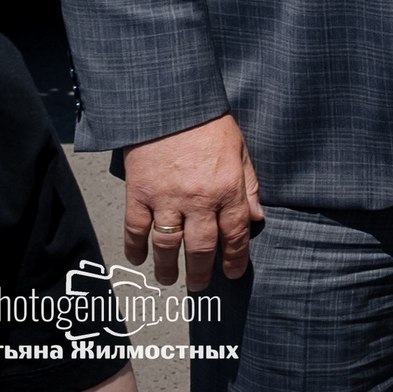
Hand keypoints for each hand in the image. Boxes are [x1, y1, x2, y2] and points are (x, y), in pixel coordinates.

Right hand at [122, 114, 260, 289]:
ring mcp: (166, 199)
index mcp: (228, 188)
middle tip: (201, 286)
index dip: (236, 257)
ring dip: (169, 267)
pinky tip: (139, 260)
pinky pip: (136, 229)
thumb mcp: (240, 150)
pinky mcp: (139, 194)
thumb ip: (250, 185)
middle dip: (202, 271)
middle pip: (202, 246)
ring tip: (170, 280)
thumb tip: (257, 218)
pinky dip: (135, 248)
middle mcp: (198, 199)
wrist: (170, 105)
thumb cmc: (209, 125)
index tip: (234, 273)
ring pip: (168, 244)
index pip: (235, 232)